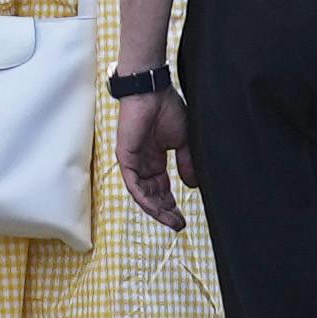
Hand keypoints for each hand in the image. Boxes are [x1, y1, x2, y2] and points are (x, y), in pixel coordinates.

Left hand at [117, 87, 193, 229]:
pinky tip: (156, 209)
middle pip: (152, 195)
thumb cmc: (167, 109)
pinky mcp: (125, 158)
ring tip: (171, 221)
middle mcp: (142, 163)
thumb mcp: (183, 141)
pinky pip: (133, 184)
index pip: (161, 189)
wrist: (153, 92)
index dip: (172, 204)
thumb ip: (187, 163)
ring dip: (156, 210)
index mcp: (154, 159)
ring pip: (142, 194)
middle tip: (179, 225)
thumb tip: (191, 186)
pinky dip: (144, 198)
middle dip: (165, 211)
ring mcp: (132, 162)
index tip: (183, 219)